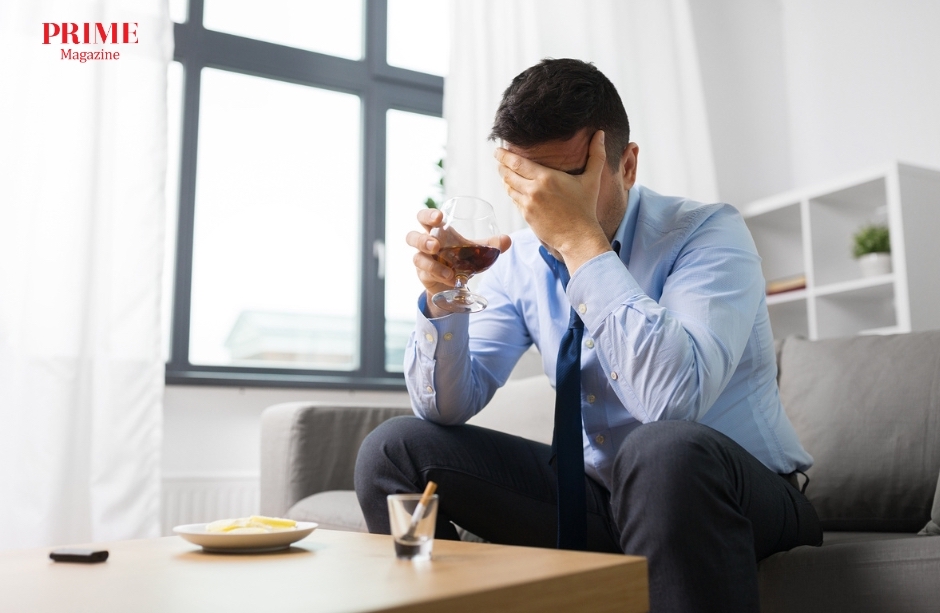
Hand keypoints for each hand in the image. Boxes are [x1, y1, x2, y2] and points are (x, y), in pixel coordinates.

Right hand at [406, 208, 511, 316]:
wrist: (453, 281)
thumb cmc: (460, 258)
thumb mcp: (475, 250)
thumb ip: (490, 245)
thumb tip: (507, 240)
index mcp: (436, 231)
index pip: (424, 218)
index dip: (428, 215)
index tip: (440, 217)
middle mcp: (425, 244)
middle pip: (412, 236)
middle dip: (422, 239)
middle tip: (436, 244)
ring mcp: (422, 260)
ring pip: (416, 257)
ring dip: (430, 263)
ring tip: (448, 271)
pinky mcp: (423, 275)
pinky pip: (426, 274)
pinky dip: (439, 276)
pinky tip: (451, 279)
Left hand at [495, 130, 610, 272]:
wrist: (578, 237)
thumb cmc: (586, 208)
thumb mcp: (592, 179)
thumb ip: (596, 155)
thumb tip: (601, 134)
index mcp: (546, 177)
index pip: (516, 162)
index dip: (504, 155)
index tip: (498, 150)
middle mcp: (533, 190)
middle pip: (508, 174)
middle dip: (502, 165)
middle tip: (499, 159)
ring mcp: (527, 205)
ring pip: (508, 188)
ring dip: (505, 179)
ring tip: (504, 172)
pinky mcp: (526, 216)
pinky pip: (514, 201)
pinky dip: (512, 192)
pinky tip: (513, 189)